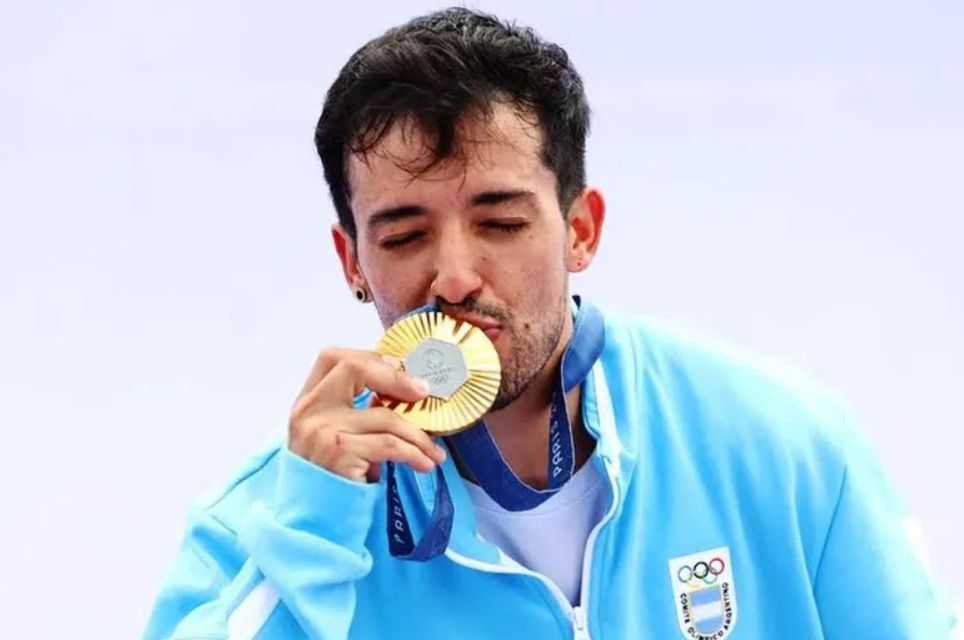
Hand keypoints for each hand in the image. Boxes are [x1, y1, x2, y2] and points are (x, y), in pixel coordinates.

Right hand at [288, 347, 445, 482]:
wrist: (311, 523)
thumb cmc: (330, 477)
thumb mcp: (332, 435)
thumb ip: (353, 409)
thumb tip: (407, 388)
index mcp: (307, 400)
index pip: (333, 357)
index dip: (370, 357)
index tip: (400, 368)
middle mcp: (309, 410)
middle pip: (355, 369)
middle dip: (397, 377)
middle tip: (424, 392)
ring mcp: (322, 431)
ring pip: (385, 416)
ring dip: (418, 434)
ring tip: (433, 450)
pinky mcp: (339, 455)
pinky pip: (390, 445)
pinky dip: (415, 453)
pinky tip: (426, 463)